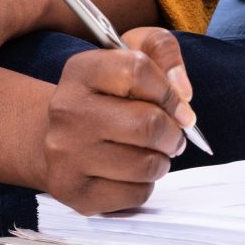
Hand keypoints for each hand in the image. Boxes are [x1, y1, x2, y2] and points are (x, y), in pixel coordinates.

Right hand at [43, 27, 198, 214]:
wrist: (61, 139)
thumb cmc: (107, 97)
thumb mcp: (130, 54)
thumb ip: (162, 50)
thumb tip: (183, 92)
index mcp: (80, 71)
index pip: (138, 70)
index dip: (170, 91)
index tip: (178, 106)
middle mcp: (66, 111)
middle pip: (149, 124)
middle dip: (173, 133)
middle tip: (170, 135)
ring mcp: (65, 154)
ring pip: (146, 164)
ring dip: (161, 160)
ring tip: (151, 153)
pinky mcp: (73, 191)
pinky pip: (136, 194)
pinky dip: (145, 185)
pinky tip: (132, 173)